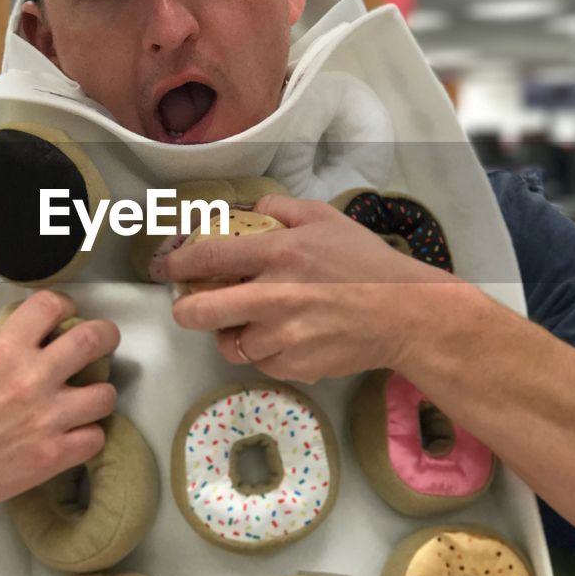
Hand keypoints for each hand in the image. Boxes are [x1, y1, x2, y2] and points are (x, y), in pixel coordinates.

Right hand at [0, 291, 119, 516]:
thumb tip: (2, 324)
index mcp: (3, 349)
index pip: (52, 305)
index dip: (64, 306)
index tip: (66, 314)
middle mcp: (30, 378)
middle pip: (94, 340)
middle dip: (105, 335)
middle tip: (103, 341)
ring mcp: (45, 418)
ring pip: (105, 394)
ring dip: (99, 393)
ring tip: (88, 397)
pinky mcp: (51, 456)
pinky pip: (95, 438)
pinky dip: (87, 435)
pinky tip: (74, 433)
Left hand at [164, 193, 460, 382]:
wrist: (406, 314)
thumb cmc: (365, 262)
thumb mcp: (325, 218)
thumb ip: (281, 209)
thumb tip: (247, 211)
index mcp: (280, 253)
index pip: (210, 258)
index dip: (179, 264)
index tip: (169, 268)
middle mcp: (275, 297)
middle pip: (201, 313)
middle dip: (185, 310)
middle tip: (188, 307)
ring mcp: (284, 337)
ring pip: (229, 344)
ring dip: (229, 334)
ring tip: (245, 323)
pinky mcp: (296, 366)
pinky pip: (259, 363)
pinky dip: (262, 352)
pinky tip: (279, 338)